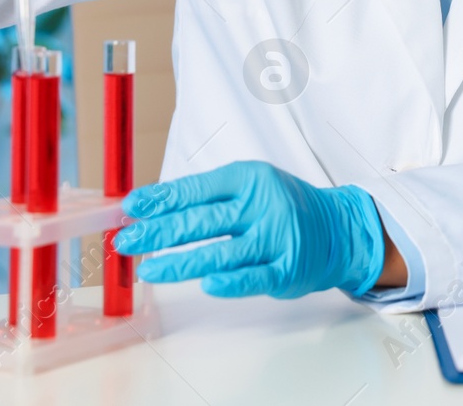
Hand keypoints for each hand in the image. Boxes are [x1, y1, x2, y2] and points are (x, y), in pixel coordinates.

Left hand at [112, 161, 386, 299]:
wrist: (336, 228)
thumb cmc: (281, 206)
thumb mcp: (250, 187)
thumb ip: (208, 198)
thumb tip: (152, 210)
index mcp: (250, 179)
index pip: (198, 189)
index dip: (162, 199)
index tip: (131, 208)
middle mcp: (263, 205)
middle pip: (203, 221)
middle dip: (159, 232)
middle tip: (126, 242)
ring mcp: (277, 239)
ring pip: (222, 252)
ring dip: (181, 262)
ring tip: (148, 269)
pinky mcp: (287, 270)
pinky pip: (254, 278)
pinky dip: (230, 281)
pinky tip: (206, 285)